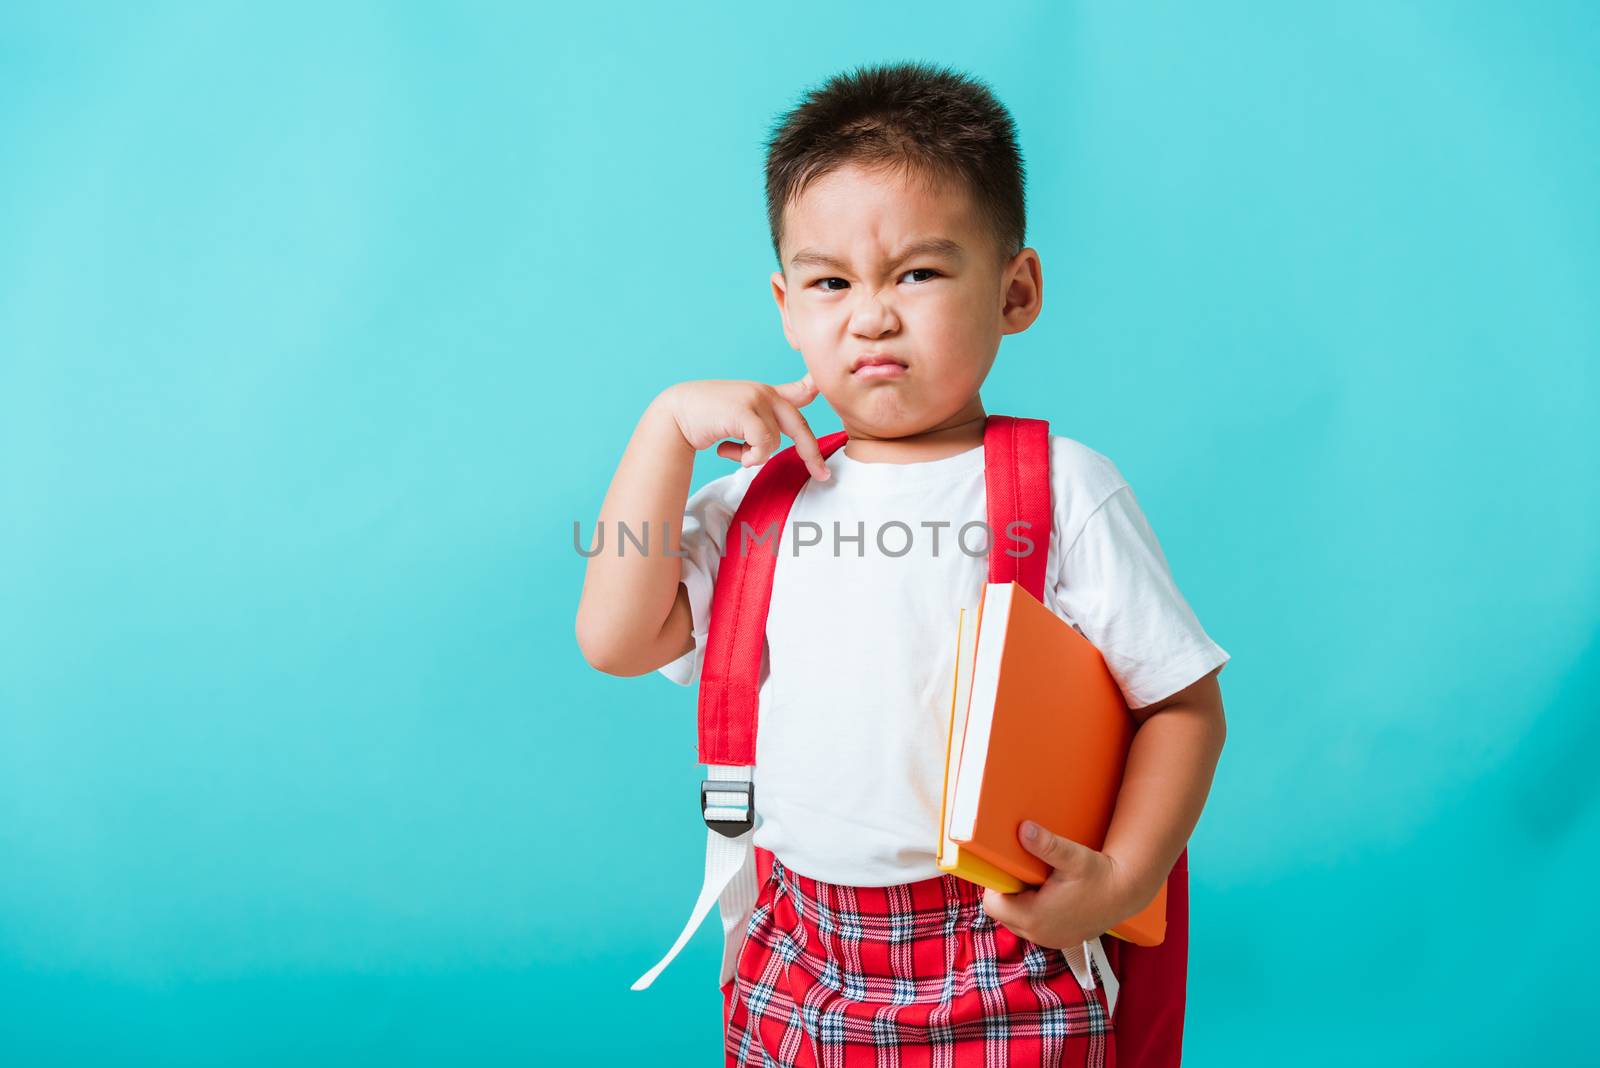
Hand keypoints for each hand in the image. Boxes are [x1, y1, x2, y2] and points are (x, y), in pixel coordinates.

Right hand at [657, 376, 830, 480]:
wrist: (674, 414)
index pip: (799, 390)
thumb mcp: (737, 418)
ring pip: (773, 443)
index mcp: (765, 394)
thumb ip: (758, 426)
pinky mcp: (745, 409)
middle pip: (799, 426)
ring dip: (752, 455)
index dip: (817, 389)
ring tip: (731, 449)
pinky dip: (746, 456)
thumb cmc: (704, 420)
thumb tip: (767, 451)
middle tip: (823, 476)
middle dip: (811, 454)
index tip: (832, 391)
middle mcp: (764, 392)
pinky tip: (724, 450)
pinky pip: (762, 445)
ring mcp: (756, 398)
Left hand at [980, 820, 1137, 950]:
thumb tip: (1024, 829)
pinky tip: (1050, 896)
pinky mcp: (1061, 940)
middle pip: (1004, 914)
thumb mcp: (1072, 856)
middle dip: (1010, 894)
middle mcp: (1040, 935)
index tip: (1010, 870)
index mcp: (1035, 917)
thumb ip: (1046, 845)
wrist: (1128, 892)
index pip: (993, 905)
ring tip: (1039, 883)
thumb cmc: (1100, 874)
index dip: (997, 885)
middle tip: (1026, 874)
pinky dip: (1036, 913)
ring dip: (1022, 904)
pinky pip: (1036, 927)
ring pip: (1018, 922)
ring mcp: (1051, 941)